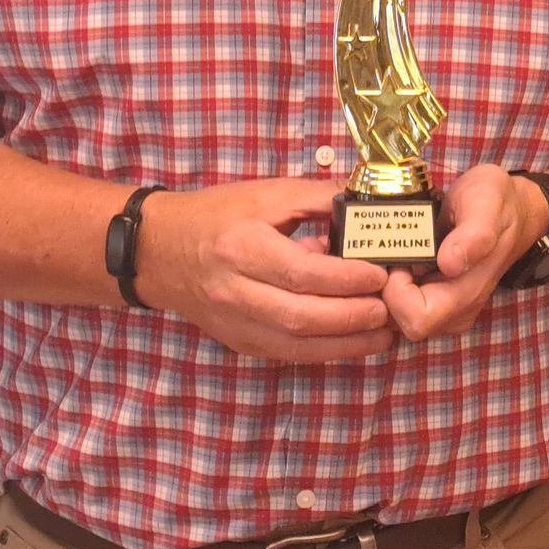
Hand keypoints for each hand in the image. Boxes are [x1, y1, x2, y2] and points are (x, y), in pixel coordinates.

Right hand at [136, 179, 395, 361]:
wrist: (158, 251)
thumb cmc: (218, 215)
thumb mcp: (266, 194)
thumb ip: (317, 199)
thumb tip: (367, 208)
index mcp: (242, 248)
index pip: (299, 272)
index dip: (345, 278)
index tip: (381, 274)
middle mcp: (235, 291)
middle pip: (299, 316)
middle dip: (351, 317)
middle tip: (389, 310)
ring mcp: (235, 323)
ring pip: (295, 344)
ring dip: (345, 344)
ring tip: (385, 334)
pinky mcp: (240, 342)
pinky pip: (287, 355)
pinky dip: (325, 352)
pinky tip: (355, 343)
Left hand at [381, 166, 548, 339]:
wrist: (513, 210)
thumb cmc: (498, 204)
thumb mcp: (487, 204)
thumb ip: (474, 234)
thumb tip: (450, 264)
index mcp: (466, 294)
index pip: (417, 319)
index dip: (397, 294)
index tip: (398, 259)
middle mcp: (455, 312)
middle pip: (400, 323)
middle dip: (383, 291)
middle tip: (386, 254)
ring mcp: (445, 310)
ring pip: (394, 318)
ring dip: (382, 289)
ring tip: (387, 253)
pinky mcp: (434, 302)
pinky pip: (399, 308)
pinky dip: (388, 286)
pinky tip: (393, 259)